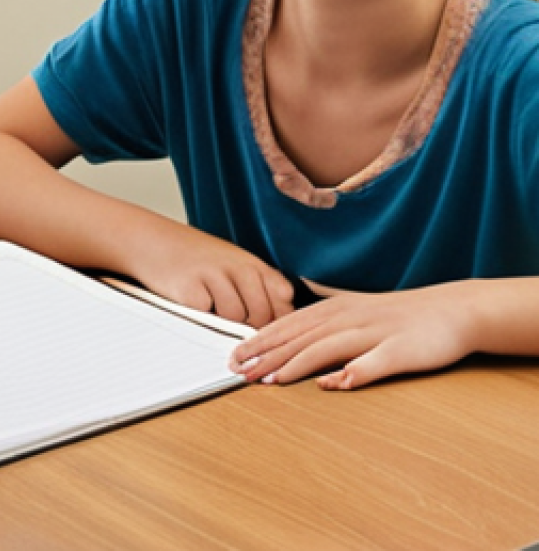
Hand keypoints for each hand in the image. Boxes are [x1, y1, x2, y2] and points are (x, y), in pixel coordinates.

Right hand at [134, 228, 293, 328]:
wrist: (152, 241)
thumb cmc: (194, 257)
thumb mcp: (233, 263)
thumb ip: (259, 287)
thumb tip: (282, 324)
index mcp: (252, 262)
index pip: (284, 297)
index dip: (277, 317)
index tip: (264, 324)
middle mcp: (237, 266)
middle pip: (262, 314)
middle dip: (250, 326)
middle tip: (231, 321)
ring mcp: (214, 277)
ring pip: (236, 318)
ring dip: (224, 321)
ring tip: (209, 305)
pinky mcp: (191, 291)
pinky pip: (209, 317)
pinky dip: (202, 316)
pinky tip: (193, 301)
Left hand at [227, 280, 476, 389]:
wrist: (453, 310)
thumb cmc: (402, 314)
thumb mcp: (357, 304)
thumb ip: (328, 308)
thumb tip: (300, 303)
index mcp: (336, 309)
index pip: (289, 325)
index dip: (260, 340)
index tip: (235, 356)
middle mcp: (349, 317)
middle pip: (300, 337)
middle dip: (266, 354)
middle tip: (237, 371)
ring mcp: (373, 333)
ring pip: (326, 348)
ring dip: (295, 365)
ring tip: (270, 380)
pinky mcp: (399, 350)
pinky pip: (372, 363)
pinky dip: (351, 373)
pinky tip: (331, 385)